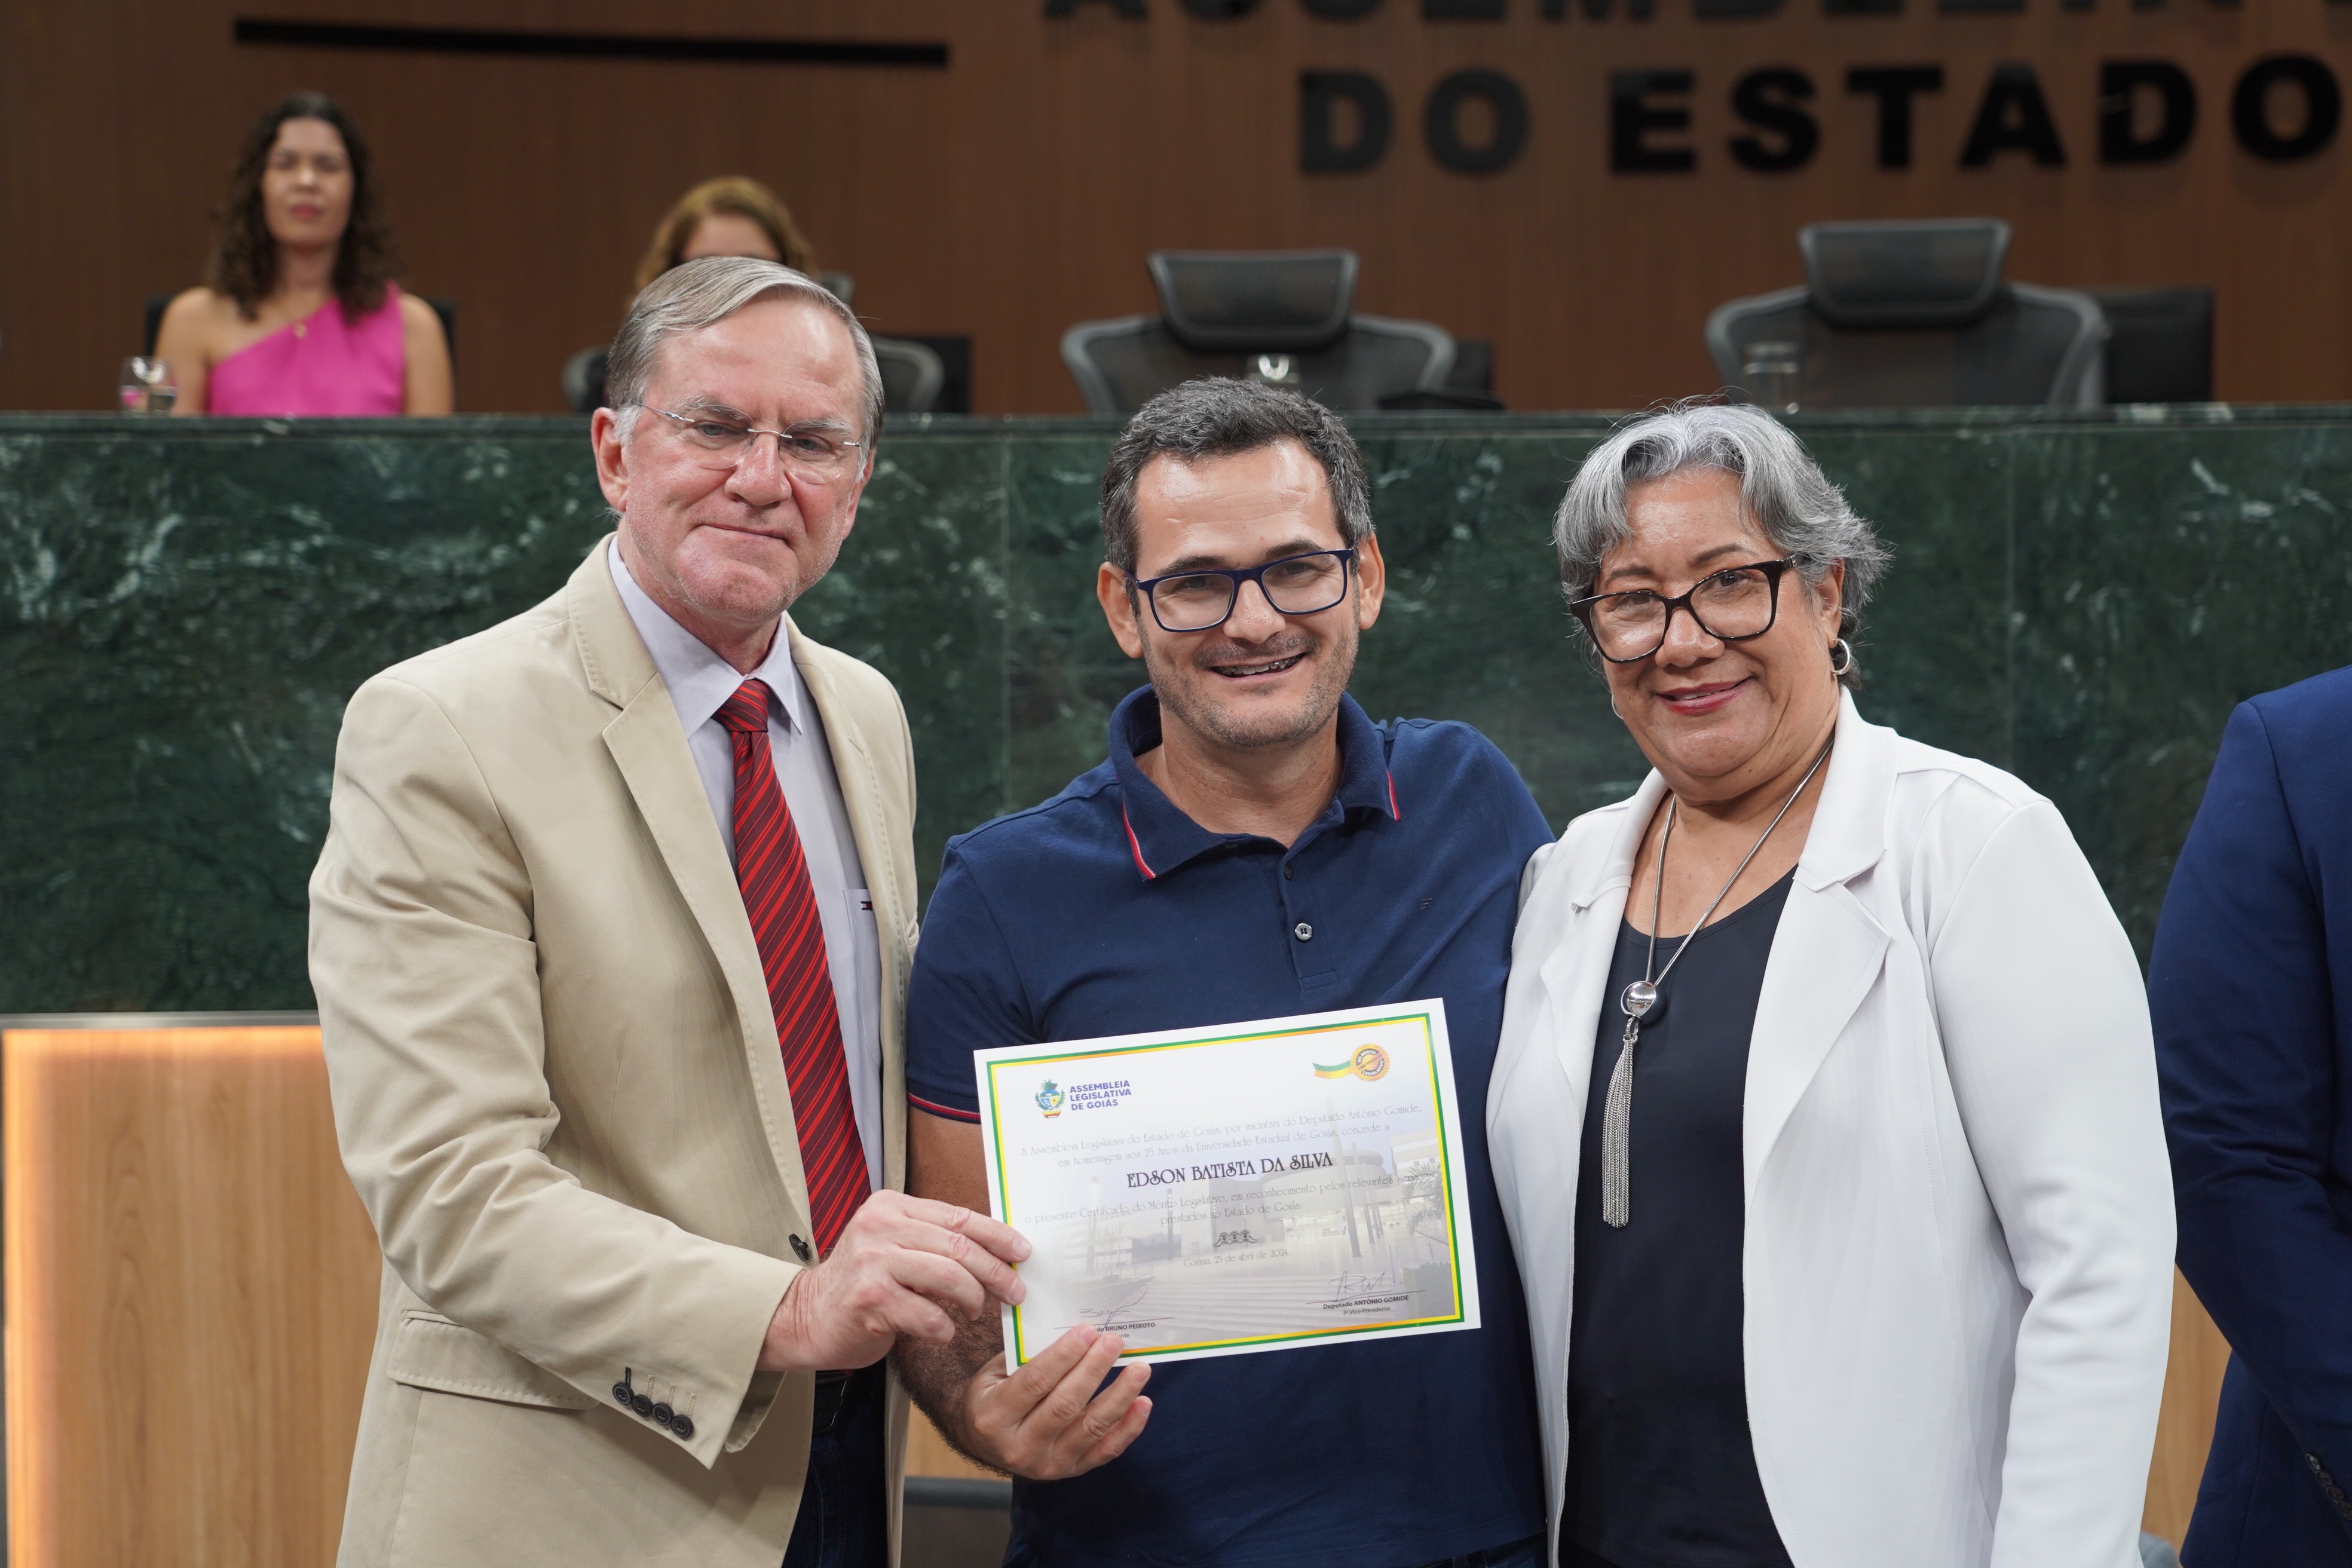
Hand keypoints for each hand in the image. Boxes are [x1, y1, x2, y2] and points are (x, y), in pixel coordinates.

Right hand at [757, 1192, 1029, 1371]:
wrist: (807, 1316)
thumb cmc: (862, 1284)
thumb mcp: (893, 1245)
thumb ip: (933, 1240)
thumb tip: (998, 1249)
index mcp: (890, 1207)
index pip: (958, 1216)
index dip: (997, 1235)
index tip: (1023, 1252)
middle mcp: (880, 1227)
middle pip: (959, 1246)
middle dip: (996, 1271)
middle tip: (1015, 1291)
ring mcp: (873, 1262)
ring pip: (949, 1276)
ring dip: (973, 1299)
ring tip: (974, 1311)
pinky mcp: (870, 1300)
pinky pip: (928, 1315)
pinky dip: (944, 1328)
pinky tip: (942, 1331)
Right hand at [949, 1323, 1152, 1479]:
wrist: (985, 1443)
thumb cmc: (993, 1397)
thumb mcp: (993, 1374)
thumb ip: (1026, 1356)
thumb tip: (1072, 1332)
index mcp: (994, 1416)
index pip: (1034, 1382)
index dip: (1063, 1356)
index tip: (1087, 1331)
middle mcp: (1019, 1447)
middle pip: (1065, 1405)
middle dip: (1093, 1370)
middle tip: (1114, 1341)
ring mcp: (1047, 1464)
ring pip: (1090, 1428)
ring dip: (1119, 1396)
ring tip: (1140, 1369)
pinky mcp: (1071, 1471)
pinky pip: (1106, 1451)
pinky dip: (1128, 1428)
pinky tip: (1143, 1403)